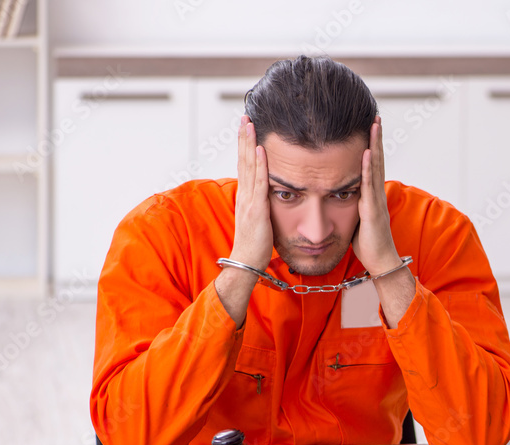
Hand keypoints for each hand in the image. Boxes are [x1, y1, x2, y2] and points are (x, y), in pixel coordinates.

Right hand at [231, 115, 273, 270]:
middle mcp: (245, 194)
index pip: (244, 165)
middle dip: (244, 137)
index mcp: (246, 196)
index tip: (246, 127)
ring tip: (249, 124)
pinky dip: (261, 165)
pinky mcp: (257, 210)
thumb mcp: (258, 219)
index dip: (245, 146)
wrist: (246, 263)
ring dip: (249, 144)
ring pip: (249, 166)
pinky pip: (260, 183)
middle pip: (243, 160)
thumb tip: (266, 195)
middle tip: (245, 116)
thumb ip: (260, 205)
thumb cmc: (255, 245)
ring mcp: (249, 201)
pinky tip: (262, 150)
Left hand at [352, 116, 399, 275]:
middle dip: (375, 137)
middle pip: (377, 159)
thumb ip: (350, 204)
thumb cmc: (367, 243)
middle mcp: (375, 193)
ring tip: (374, 124)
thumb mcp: (355, 218)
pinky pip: (369, 184)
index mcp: (370, 194)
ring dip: (375, 144)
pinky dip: (369, 167)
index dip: (371, 145)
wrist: (380, 261)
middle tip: (375, 116)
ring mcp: (375, 199)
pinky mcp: (372, 208)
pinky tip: (368, 152)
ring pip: (376, 166)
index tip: (369, 127)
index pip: (371, 164)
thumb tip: (340, 195)